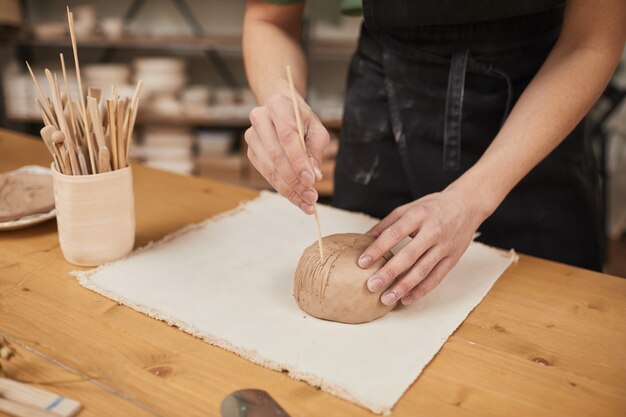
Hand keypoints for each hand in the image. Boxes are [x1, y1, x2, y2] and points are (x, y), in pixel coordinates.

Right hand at [245, 93, 329, 213]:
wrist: (282, 111)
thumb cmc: (302, 121)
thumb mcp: (316, 130)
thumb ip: (315, 151)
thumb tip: (314, 176)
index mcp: (278, 106)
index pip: (288, 136)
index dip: (299, 160)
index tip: (311, 180)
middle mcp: (260, 119)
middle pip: (276, 155)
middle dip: (295, 180)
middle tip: (311, 197)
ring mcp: (251, 136)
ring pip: (269, 168)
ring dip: (289, 189)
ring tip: (307, 202)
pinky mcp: (250, 152)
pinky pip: (266, 174)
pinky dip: (283, 189)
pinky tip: (297, 198)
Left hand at [358, 189, 486, 305]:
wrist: (466, 205)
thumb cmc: (432, 207)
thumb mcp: (408, 208)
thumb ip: (387, 224)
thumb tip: (364, 239)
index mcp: (419, 215)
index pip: (395, 233)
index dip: (378, 248)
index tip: (362, 262)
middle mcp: (433, 231)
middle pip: (409, 256)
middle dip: (389, 273)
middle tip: (372, 286)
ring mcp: (445, 246)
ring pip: (423, 270)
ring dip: (404, 286)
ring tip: (387, 298)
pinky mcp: (453, 258)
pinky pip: (436, 278)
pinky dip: (421, 290)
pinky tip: (406, 299)